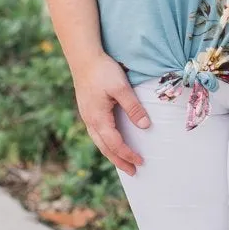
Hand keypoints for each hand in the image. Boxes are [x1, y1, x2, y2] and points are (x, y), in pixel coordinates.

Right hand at [73, 53, 150, 175]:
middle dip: (119, 161)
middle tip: (133, 172)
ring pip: (99, 141)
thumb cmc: (103, 71)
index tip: (140, 161)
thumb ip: (133, 107)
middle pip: (105, 148)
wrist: (83, 57)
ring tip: (122, 162)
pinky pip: (96, 133)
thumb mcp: (121, 88)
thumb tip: (145, 126)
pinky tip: (111, 142)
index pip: (115, 143)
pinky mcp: (87, 110)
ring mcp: (87, 116)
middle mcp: (90, 120)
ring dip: (111, 154)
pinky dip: (105, 143)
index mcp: (98, 118)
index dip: (128, 154)